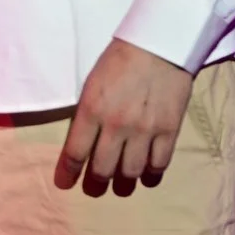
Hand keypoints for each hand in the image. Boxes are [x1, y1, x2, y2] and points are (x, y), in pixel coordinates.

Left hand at [57, 37, 191, 195]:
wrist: (158, 45)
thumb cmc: (119, 60)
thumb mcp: (91, 84)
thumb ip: (87, 114)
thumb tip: (83, 142)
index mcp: (91, 110)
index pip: (75, 152)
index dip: (68, 173)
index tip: (64, 184)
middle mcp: (116, 125)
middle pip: (104, 169)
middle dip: (96, 185)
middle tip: (94, 189)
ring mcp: (145, 130)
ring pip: (132, 172)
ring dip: (124, 183)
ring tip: (121, 185)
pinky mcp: (169, 131)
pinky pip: (159, 164)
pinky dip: (151, 175)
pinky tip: (147, 177)